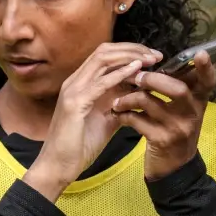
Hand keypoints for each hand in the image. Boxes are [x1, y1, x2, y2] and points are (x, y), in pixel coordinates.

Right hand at [25, 42, 160, 199]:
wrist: (58, 166)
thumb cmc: (79, 145)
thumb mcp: (107, 121)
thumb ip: (121, 105)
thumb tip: (140, 96)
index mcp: (81, 84)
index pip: (106, 56)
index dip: (130, 51)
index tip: (153, 57)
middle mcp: (75, 82)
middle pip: (105, 51)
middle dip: (133, 49)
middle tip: (156, 55)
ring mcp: (73, 90)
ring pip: (102, 60)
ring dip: (129, 57)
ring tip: (150, 59)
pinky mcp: (74, 103)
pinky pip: (99, 82)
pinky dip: (119, 74)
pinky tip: (136, 71)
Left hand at [114, 50, 214, 180]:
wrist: (174, 168)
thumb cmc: (176, 131)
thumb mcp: (184, 111)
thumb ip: (179, 89)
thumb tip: (160, 62)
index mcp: (199, 102)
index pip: (208, 82)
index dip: (206, 68)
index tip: (200, 53)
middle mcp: (192, 114)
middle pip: (177, 88)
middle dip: (152, 79)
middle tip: (135, 77)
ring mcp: (178, 128)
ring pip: (150, 102)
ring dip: (129, 97)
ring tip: (118, 100)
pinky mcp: (161, 141)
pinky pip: (137, 120)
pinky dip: (124, 115)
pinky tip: (119, 114)